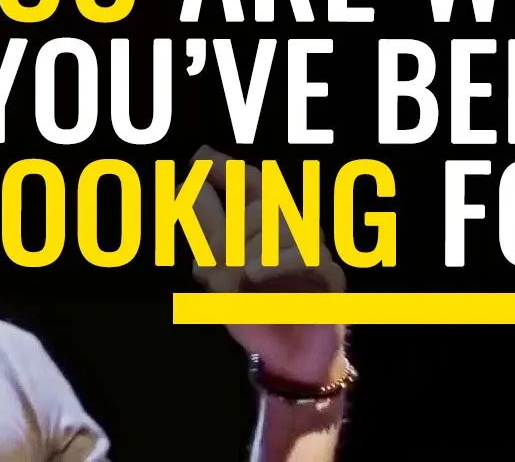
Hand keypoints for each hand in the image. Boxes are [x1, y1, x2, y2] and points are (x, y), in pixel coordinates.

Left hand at [190, 146, 346, 384]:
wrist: (286, 356)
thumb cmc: (253, 307)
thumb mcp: (217, 269)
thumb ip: (205, 230)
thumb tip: (184, 186)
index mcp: (265, 222)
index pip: (249, 182)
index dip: (225, 168)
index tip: (199, 158)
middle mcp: (292, 228)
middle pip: (261, 202)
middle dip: (229, 231)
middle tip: (210, 266)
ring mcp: (313, 249)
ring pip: (282, 224)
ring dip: (248, 249)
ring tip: (234, 277)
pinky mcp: (330, 276)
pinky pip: (305, 255)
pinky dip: (275, 261)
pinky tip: (253, 272)